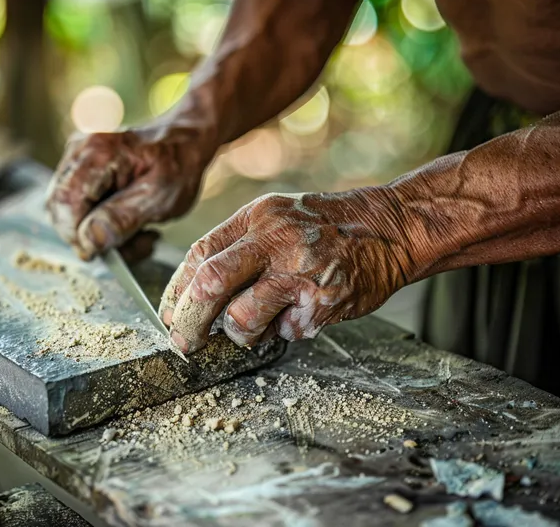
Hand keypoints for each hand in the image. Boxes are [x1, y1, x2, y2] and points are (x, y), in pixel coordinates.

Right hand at [45, 127, 210, 259]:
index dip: (78, 235)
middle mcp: (78, 153)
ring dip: (105, 237)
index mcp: (97, 153)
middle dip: (94, 239)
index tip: (106, 252)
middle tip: (134, 244)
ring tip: (141, 235)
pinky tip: (133, 226)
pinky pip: (81, 211)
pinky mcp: (83, 175)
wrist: (185, 143)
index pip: (64, 203)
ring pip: (70, 216)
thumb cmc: (178, 164)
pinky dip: (106, 227)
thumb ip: (122, 218)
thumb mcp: (159, 197)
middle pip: (61, 211)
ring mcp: (77, 163)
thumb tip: (89, 240)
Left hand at [159, 191, 415, 352]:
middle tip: (184, 342)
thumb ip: (237, 249)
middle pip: (209, 284)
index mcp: (256, 218)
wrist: (389, 228)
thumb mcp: (275, 218)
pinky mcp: (321, 301)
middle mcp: (274, 239)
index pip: (199, 255)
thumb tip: (194, 296)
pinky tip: (298, 314)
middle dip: (187, 322)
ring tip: (256, 327)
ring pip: (241, 319)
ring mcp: (299, 271)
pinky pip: (282, 333)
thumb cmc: (325, 228)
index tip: (170, 313)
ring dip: (239, 335)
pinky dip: (282, 333)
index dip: (176, 291)